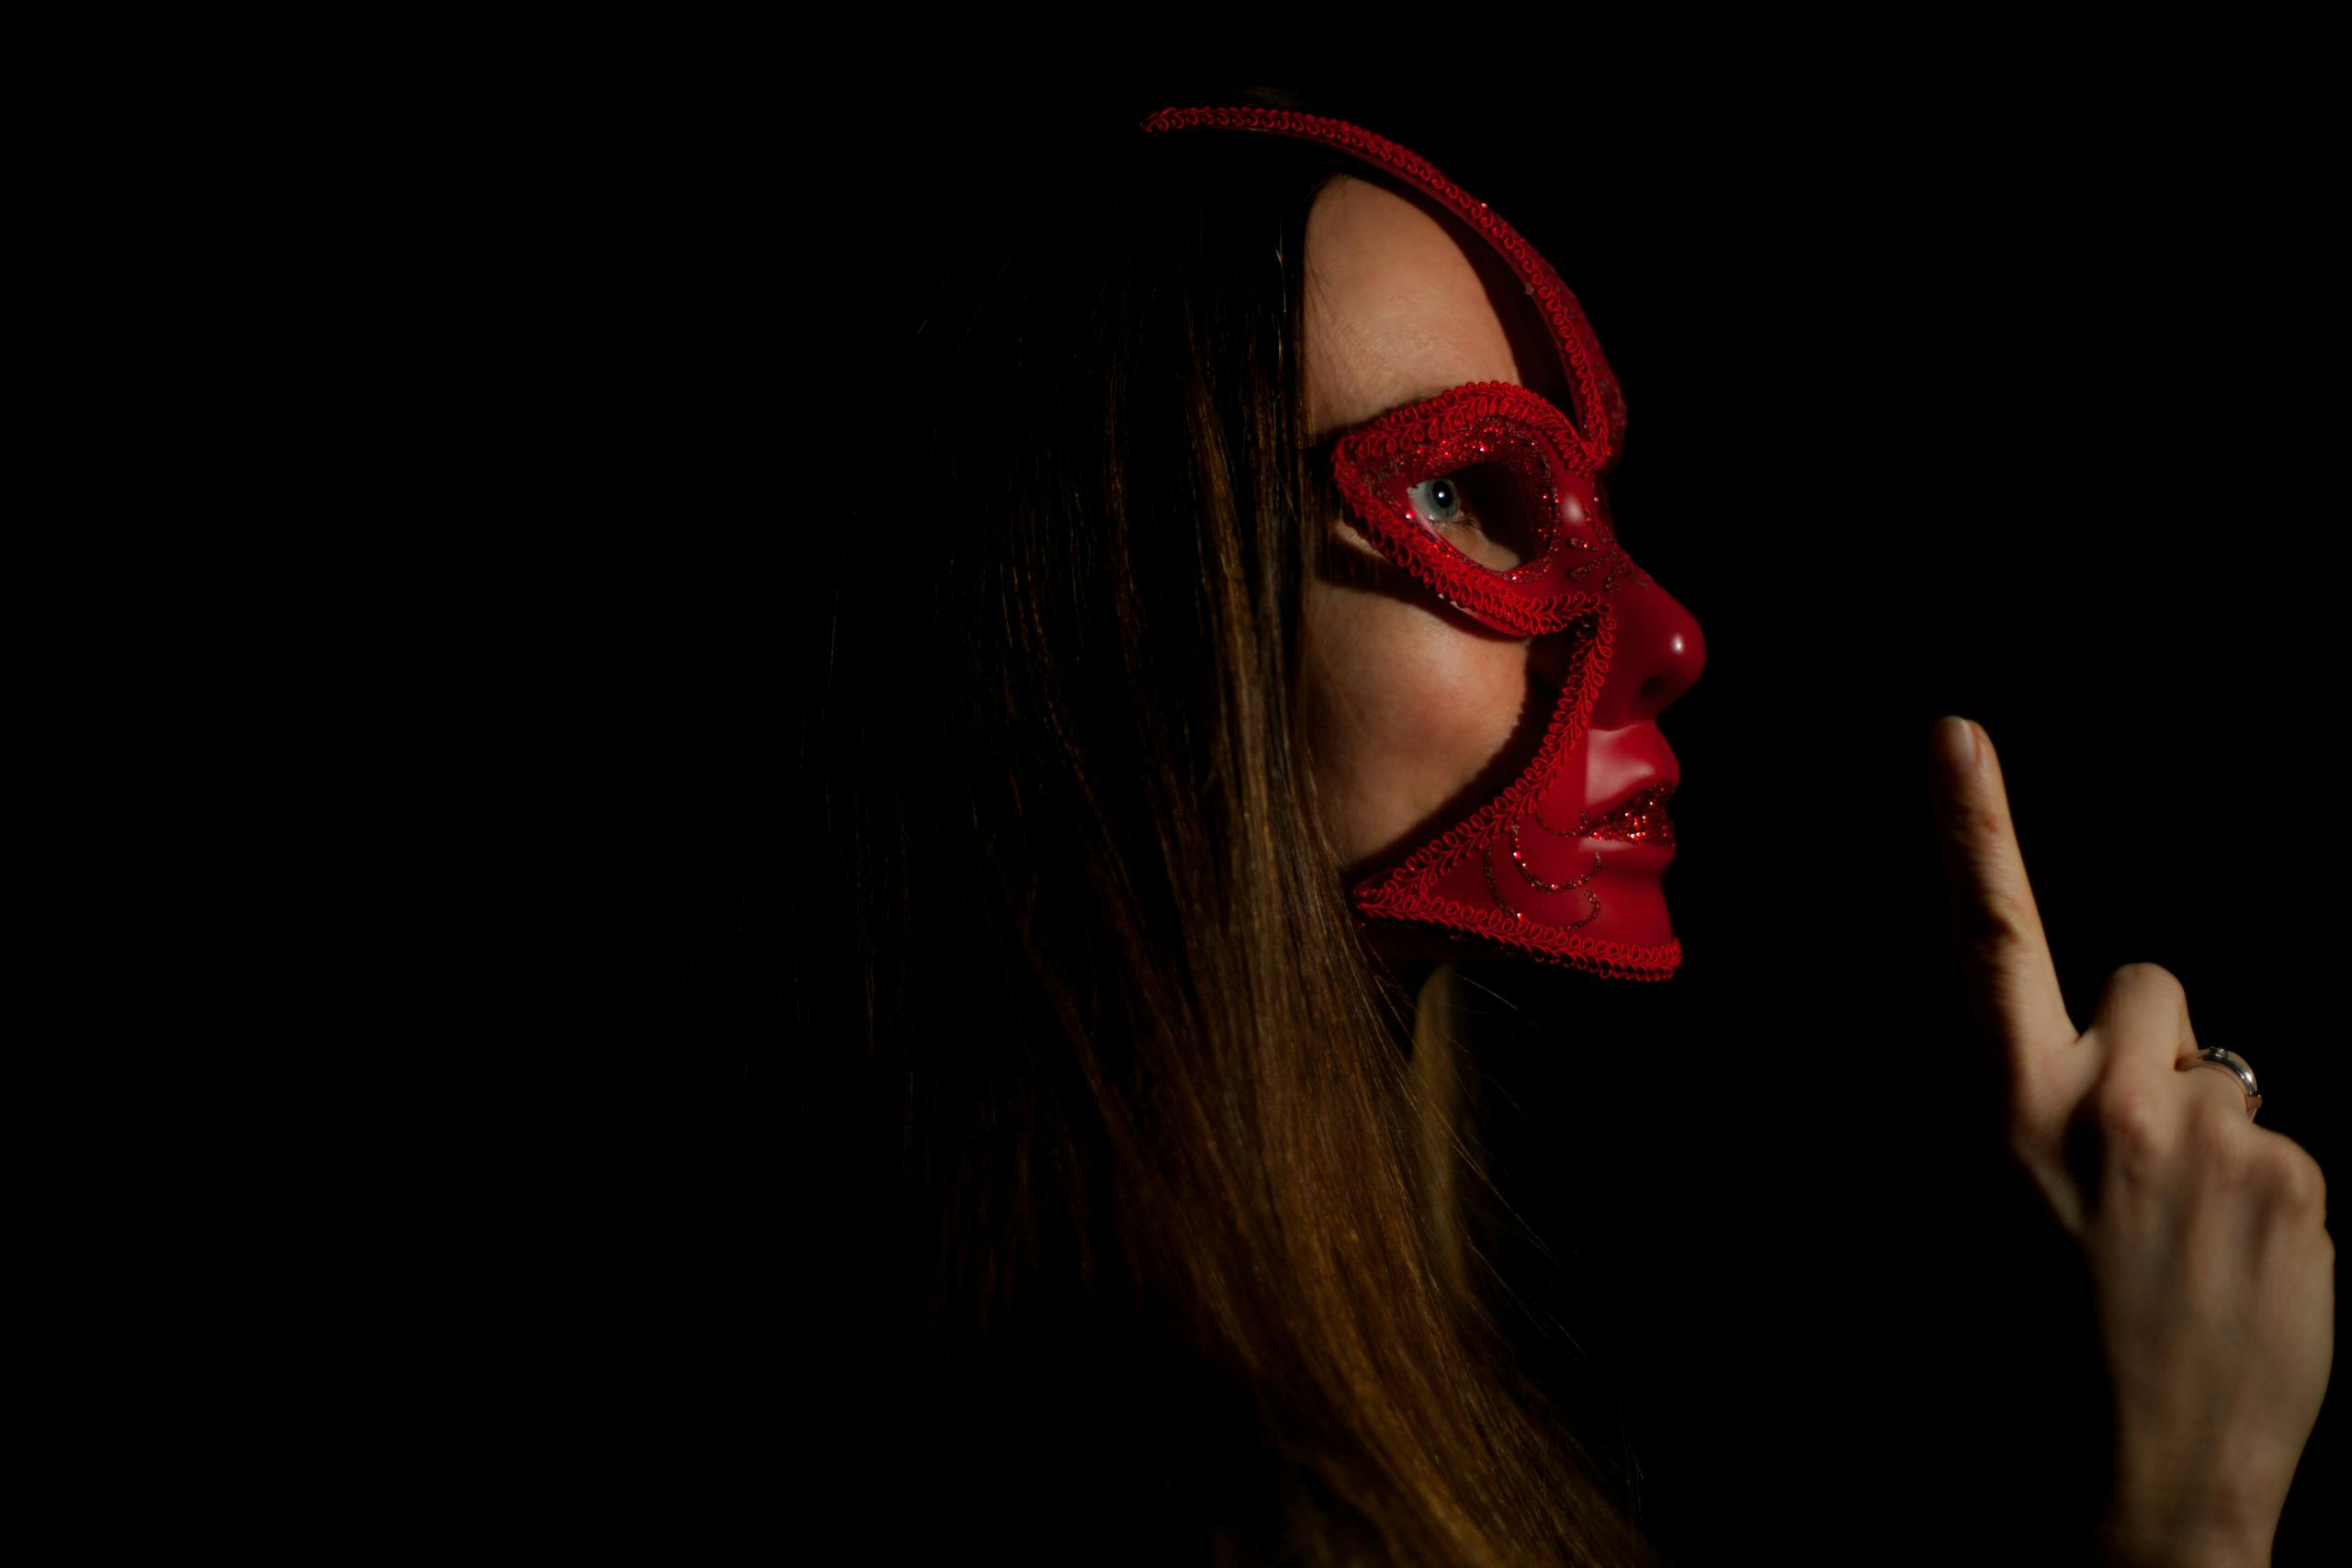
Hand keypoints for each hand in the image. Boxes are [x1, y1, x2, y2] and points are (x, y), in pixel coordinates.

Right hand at [1927, 716, 2333, 1565]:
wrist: (2138, 1501)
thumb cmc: (2026, 1368)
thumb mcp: (1977, 1220)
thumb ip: (2021, 1115)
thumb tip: (2064, 1064)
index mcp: (2012, 1112)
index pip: (1990, 937)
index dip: (1970, 826)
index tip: (1954, 733)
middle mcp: (2120, 1107)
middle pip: (2150, 984)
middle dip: (2144, 1037)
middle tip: (2122, 1144)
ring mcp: (2224, 1146)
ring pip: (2222, 1075)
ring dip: (2204, 1129)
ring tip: (2176, 1239)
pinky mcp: (2306, 1190)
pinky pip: (2283, 1148)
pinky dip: (2261, 1195)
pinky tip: (2228, 1274)